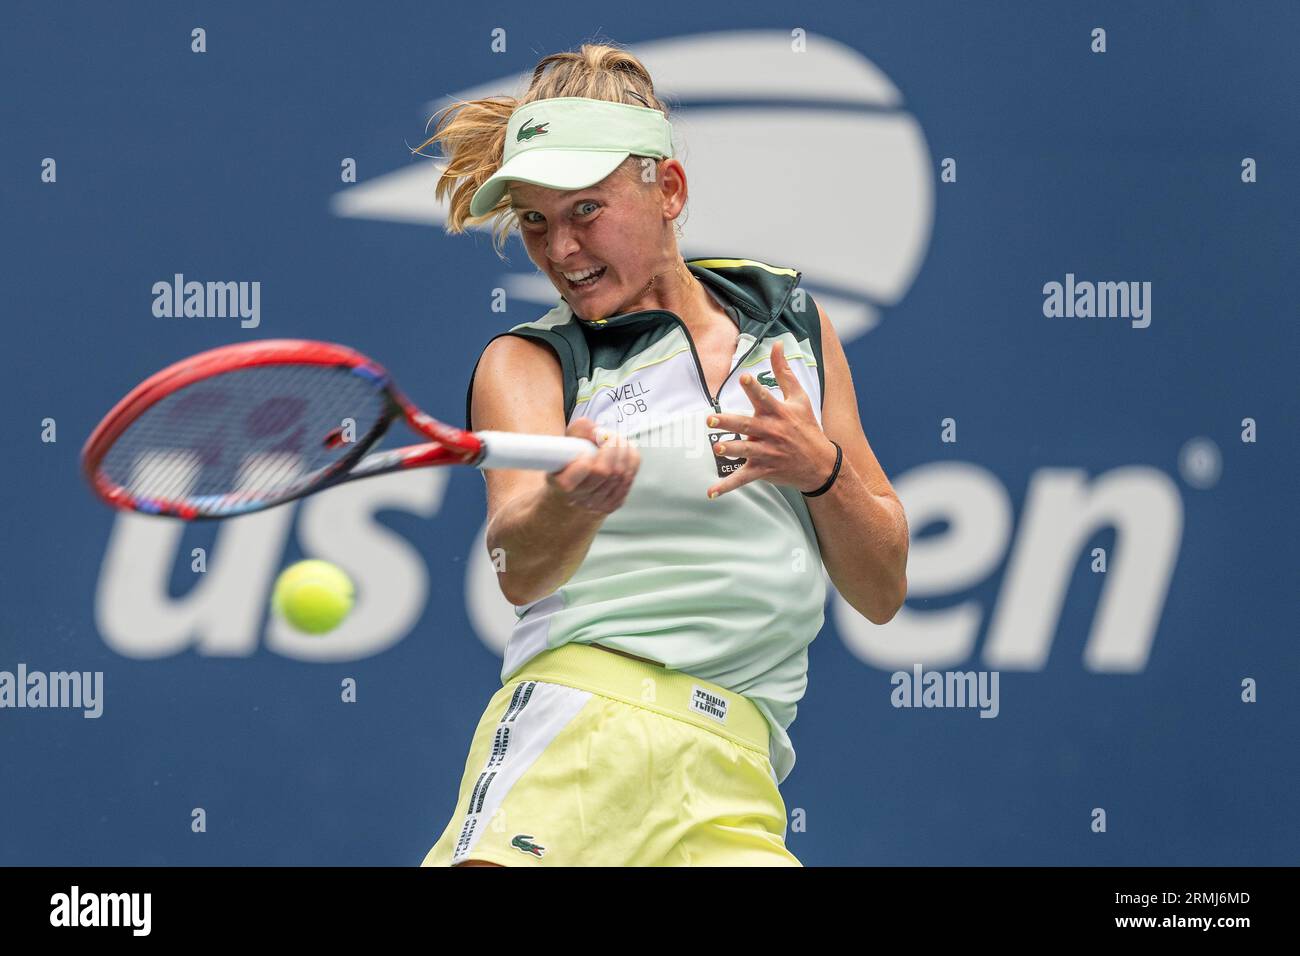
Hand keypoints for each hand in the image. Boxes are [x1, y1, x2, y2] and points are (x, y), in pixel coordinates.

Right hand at [545, 417, 640, 513]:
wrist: (575, 486)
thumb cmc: (570, 460)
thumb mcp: (568, 440)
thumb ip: (579, 430)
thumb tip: (597, 432)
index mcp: (561, 484)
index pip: (571, 480)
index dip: (583, 463)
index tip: (585, 451)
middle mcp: (578, 498)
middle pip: (603, 472)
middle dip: (611, 448)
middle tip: (610, 437)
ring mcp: (597, 504)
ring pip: (620, 475)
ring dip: (623, 451)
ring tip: (617, 441)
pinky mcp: (613, 504)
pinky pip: (629, 479)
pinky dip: (631, 461)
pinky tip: (625, 452)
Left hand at [705, 341, 837, 498]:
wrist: (820, 464)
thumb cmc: (807, 427)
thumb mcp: (799, 398)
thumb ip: (784, 372)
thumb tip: (777, 343)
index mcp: (778, 413)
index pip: (764, 398)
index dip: (754, 388)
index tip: (743, 378)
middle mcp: (771, 432)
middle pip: (747, 425)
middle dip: (730, 423)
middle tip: (711, 420)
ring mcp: (767, 453)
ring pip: (745, 452)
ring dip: (731, 451)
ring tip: (718, 449)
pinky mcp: (763, 470)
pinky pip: (742, 479)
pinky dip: (726, 487)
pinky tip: (710, 492)